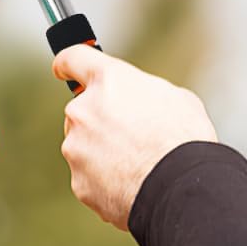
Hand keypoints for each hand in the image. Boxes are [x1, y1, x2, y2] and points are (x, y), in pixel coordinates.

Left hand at [54, 45, 217, 229]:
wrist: (178, 187)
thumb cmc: (183, 140)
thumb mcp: (175, 98)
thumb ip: (144, 93)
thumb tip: (141, 102)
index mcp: (108, 81)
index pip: (72, 59)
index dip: (67, 64)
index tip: (62, 69)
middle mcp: (83, 110)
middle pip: (83, 111)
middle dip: (102, 122)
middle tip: (133, 137)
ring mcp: (76, 148)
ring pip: (84, 147)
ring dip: (104, 153)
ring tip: (139, 166)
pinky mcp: (79, 182)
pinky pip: (90, 178)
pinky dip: (107, 182)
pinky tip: (134, 185)